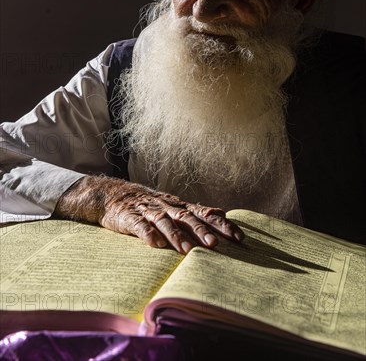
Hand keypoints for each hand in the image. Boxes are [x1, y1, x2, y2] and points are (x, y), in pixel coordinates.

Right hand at [54, 175, 243, 253]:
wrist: (112, 195)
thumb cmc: (148, 205)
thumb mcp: (173, 205)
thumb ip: (196, 211)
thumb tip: (222, 212)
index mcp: (179, 206)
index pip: (204, 213)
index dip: (221, 225)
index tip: (239, 238)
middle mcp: (167, 207)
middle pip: (186, 218)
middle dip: (201, 231)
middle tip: (215, 245)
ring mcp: (148, 212)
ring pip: (164, 223)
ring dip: (176, 236)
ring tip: (186, 250)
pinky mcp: (130, 218)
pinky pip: (140, 226)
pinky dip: (147, 234)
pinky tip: (154, 244)